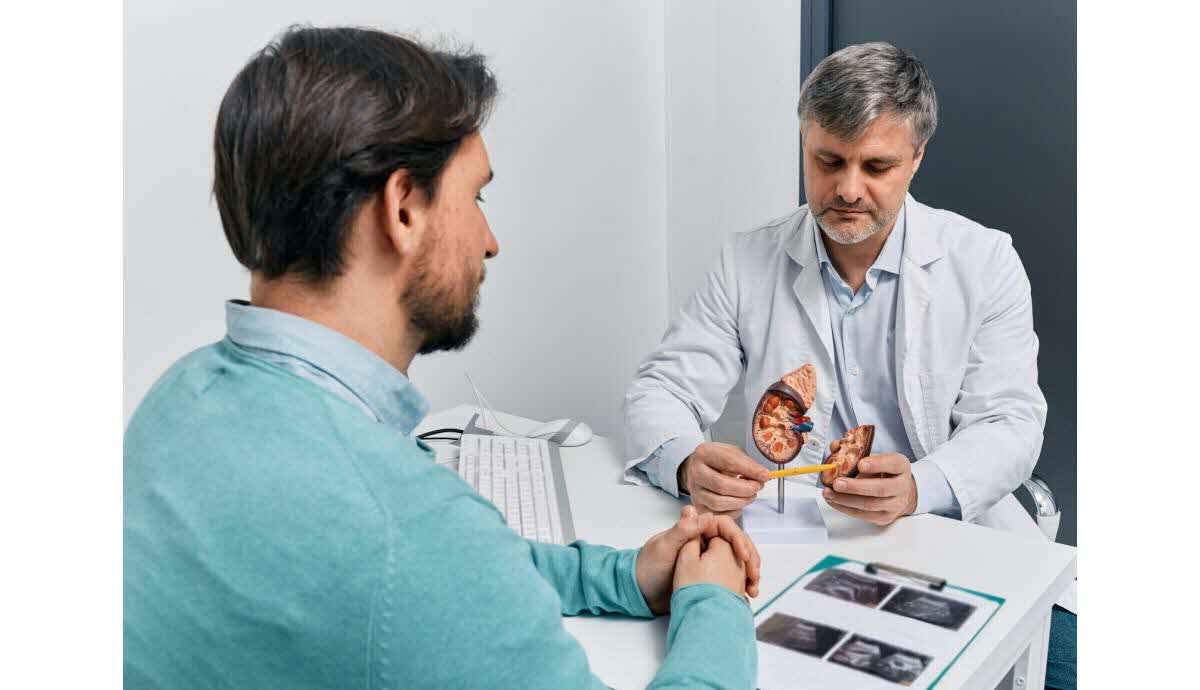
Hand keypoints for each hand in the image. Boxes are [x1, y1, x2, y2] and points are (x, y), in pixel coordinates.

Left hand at [636, 505, 760, 613]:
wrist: (639, 593)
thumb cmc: (647, 567)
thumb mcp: (664, 548)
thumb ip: (681, 530)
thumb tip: (701, 513)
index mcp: (694, 530)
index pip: (725, 527)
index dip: (738, 539)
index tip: (744, 556)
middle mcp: (704, 542)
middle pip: (736, 544)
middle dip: (749, 559)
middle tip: (754, 577)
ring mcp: (707, 560)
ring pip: (737, 561)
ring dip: (748, 574)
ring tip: (752, 591)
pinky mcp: (709, 576)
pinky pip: (731, 577)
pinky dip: (740, 585)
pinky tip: (745, 597)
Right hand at [677, 442, 770, 516]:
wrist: (699, 469)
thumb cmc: (718, 461)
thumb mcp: (733, 453)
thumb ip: (747, 463)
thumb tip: (762, 476)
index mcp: (704, 453)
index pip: (728, 462)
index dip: (749, 470)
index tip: (765, 475)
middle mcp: (696, 472)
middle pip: (721, 485)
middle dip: (745, 489)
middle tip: (758, 486)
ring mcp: (695, 490)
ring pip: (718, 503)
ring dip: (741, 501)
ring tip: (751, 495)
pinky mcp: (698, 505)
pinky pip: (717, 514)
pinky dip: (733, 511)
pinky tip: (739, 503)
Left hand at [821, 452, 917, 525]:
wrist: (901, 492)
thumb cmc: (885, 472)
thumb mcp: (876, 457)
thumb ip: (855, 451)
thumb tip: (835, 446)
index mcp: (901, 466)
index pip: (893, 464)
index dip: (877, 464)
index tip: (860, 464)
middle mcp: (902, 486)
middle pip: (881, 489)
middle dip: (856, 487)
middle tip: (837, 483)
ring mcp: (895, 504)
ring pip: (870, 504)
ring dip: (846, 499)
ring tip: (829, 492)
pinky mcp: (885, 517)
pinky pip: (864, 515)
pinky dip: (845, 508)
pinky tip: (834, 500)